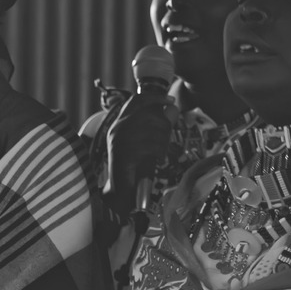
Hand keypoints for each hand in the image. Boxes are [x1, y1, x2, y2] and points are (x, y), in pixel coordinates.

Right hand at [104, 92, 174, 215]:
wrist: (120, 192)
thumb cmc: (134, 167)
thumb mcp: (143, 142)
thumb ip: (156, 126)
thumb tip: (173, 109)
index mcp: (120, 123)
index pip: (137, 100)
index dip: (155, 97)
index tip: (170, 100)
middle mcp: (118, 128)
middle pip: (151, 115)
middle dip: (165, 127)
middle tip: (167, 140)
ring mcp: (120, 140)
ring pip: (154, 130)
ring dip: (164, 142)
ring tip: (161, 153)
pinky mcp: (125, 153)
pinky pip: (151, 146)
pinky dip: (160, 153)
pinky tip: (159, 160)